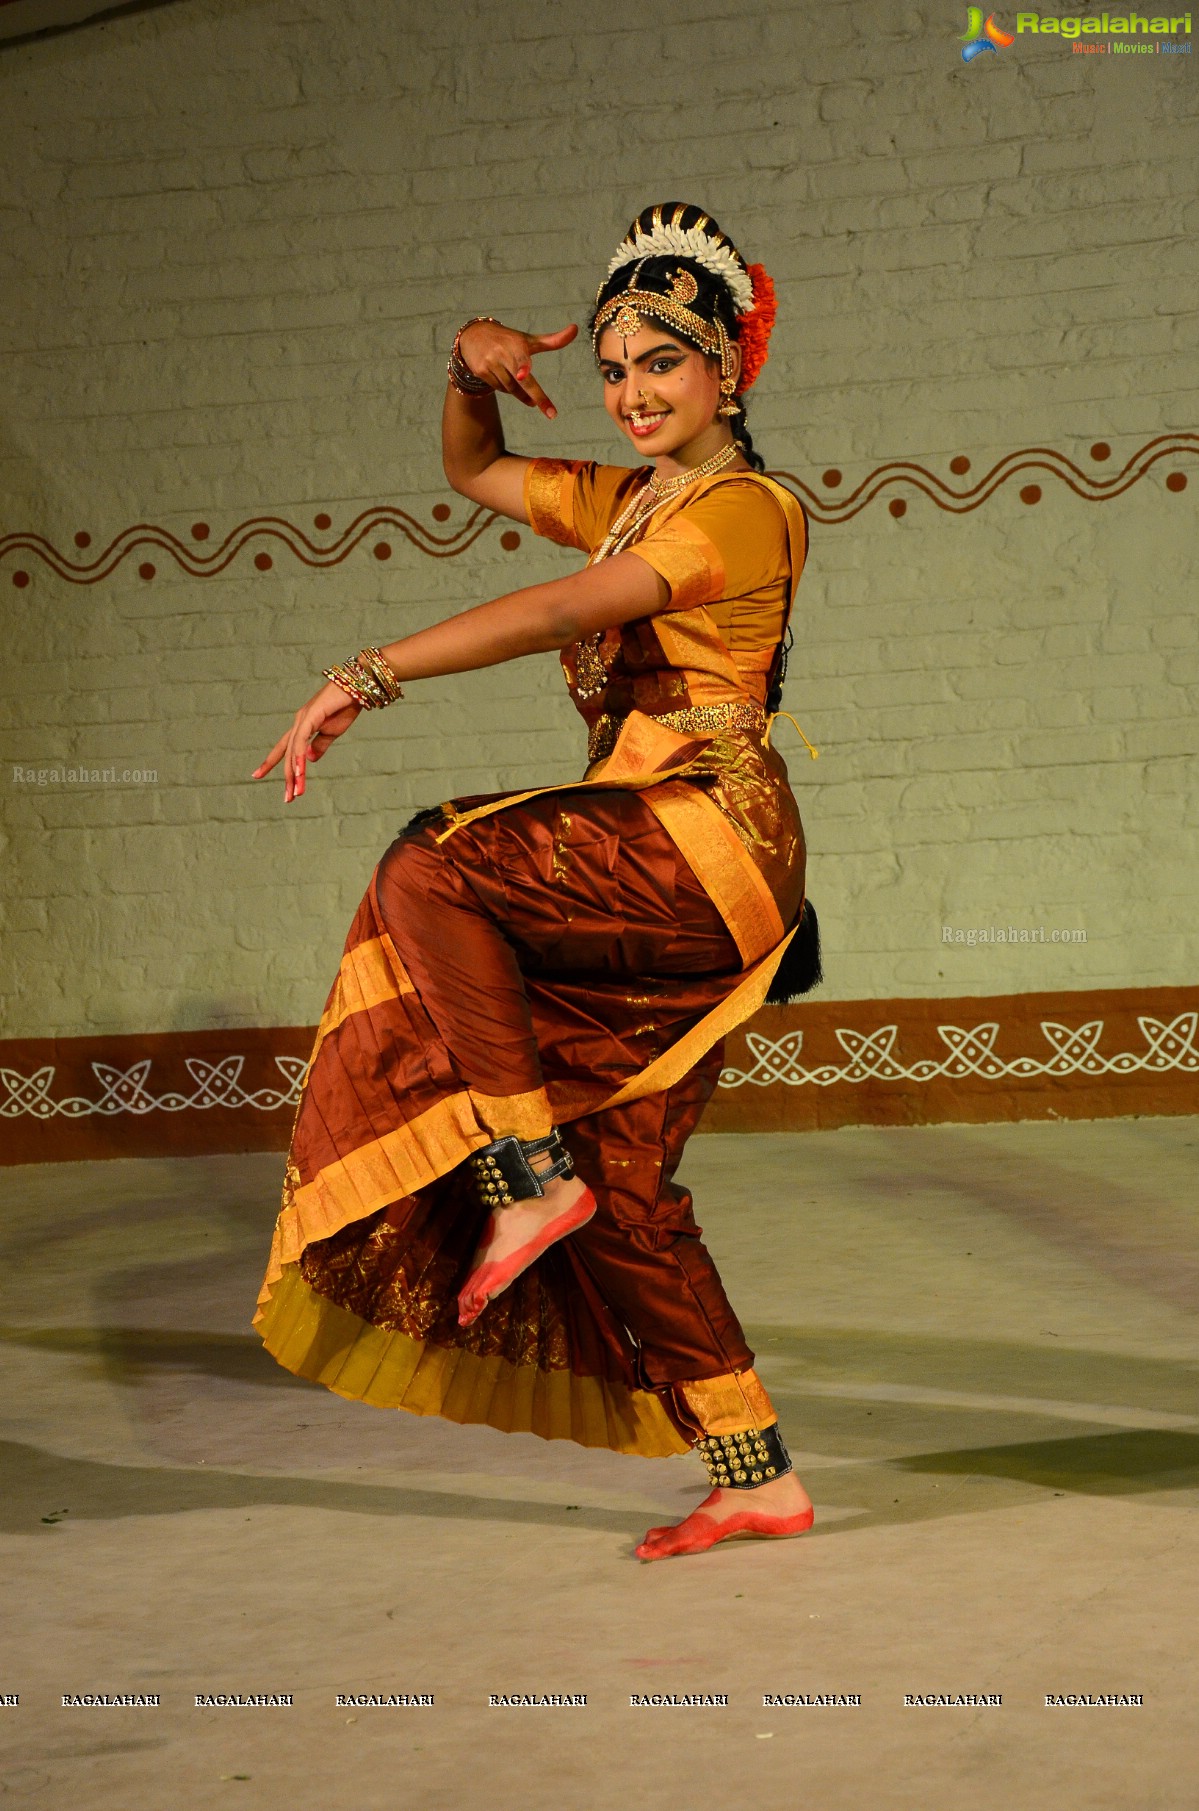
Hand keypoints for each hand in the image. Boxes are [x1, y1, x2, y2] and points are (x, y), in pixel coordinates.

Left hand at [252, 681, 361, 802]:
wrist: (357, 686)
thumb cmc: (346, 706)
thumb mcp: (333, 733)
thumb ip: (320, 746)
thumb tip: (309, 761)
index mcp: (302, 726)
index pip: (283, 748)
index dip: (271, 762)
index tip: (256, 775)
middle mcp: (298, 722)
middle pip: (287, 753)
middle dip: (287, 777)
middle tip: (287, 798)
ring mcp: (303, 718)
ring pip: (293, 750)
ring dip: (294, 773)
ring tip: (295, 793)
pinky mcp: (311, 715)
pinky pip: (302, 740)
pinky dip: (300, 757)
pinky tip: (300, 772)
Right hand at [457, 319, 577, 417]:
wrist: (475, 335)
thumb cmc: (509, 340)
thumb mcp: (529, 341)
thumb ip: (553, 340)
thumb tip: (576, 328)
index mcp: (517, 345)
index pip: (522, 359)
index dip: (523, 366)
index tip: (523, 373)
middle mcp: (502, 354)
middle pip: (520, 382)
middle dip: (536, 397)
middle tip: (552, 414)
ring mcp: (490, 363)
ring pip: (511, 389)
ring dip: (519, 392)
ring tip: (518, 378)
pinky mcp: (480, 371)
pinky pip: (498, 389)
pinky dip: (505, 388)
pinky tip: (502, 375)